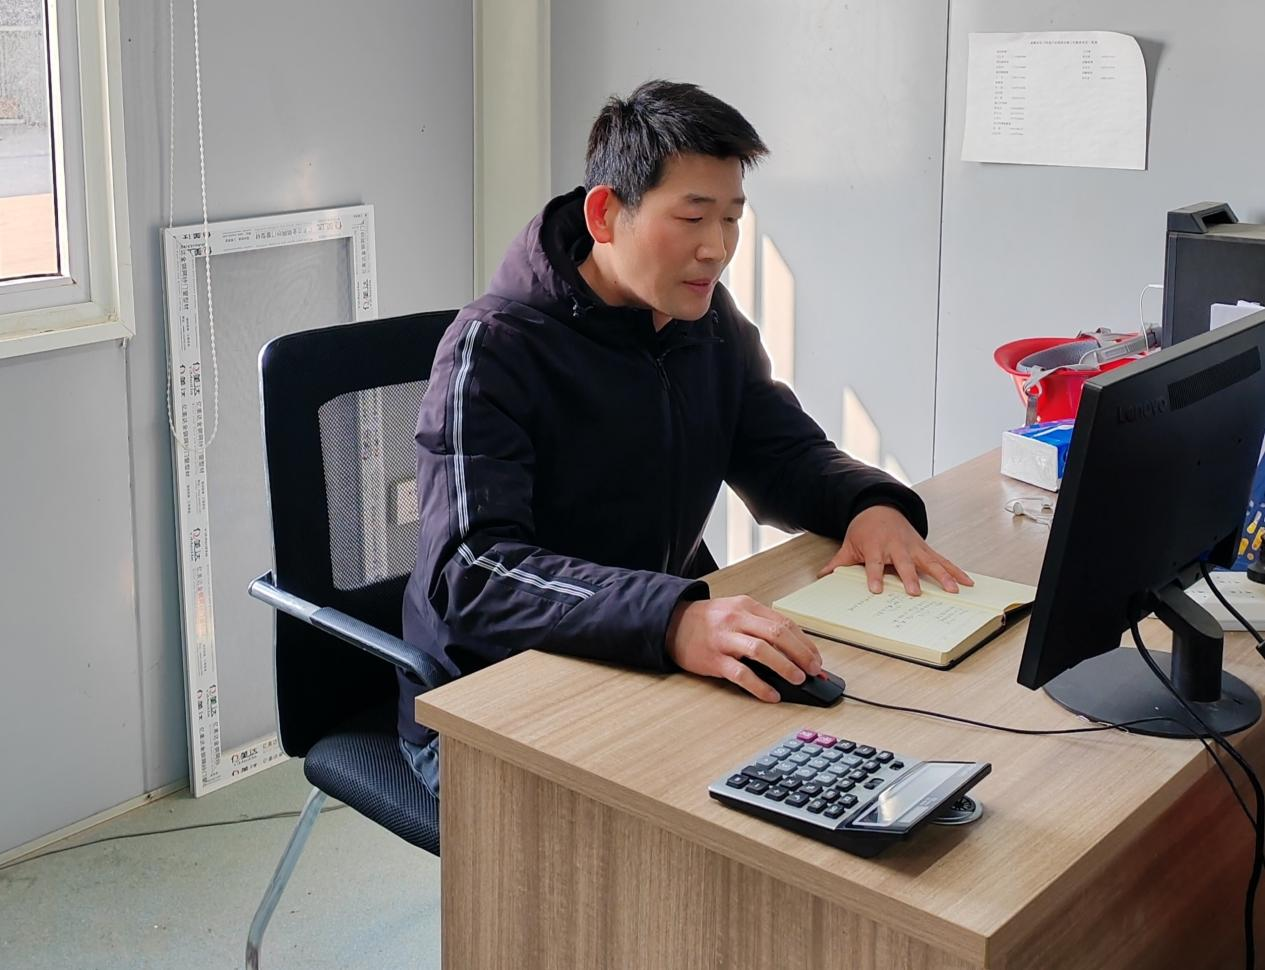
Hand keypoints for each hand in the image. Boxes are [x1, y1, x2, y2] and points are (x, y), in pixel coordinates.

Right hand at [666, 596, 822, 702]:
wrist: (672, 624)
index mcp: (746, 606)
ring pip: (762, 651)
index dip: (805, 642)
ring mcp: (725, 639)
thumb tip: (792, 651)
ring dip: (785, 667)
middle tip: (813, 670)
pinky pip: (741, 674)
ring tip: (797, 680)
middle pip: (778, 634)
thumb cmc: (707, 621)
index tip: (816, 658)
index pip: (784, 623)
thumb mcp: (735, 612)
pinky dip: (760, 686)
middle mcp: (737, 619)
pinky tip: (771, 694)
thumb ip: (760, 626)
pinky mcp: (714, 659)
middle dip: (801, 654)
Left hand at [818, 505, 973, 595]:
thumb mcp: (849, 544)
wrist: (880, 508)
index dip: (874, 576)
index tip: (875, 590)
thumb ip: (838, 563)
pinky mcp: (925, 548)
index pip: (873, 564)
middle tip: (915, 592)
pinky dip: (956, 570)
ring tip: (954, 590)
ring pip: (930, 562)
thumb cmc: (864, 529)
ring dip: (943, 576)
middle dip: (910, 578)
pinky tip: (967, 582)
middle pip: (904, 564)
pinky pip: (942, 560)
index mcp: (875, 547)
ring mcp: (913, 547)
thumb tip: (822, 577)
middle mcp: (896, 547)